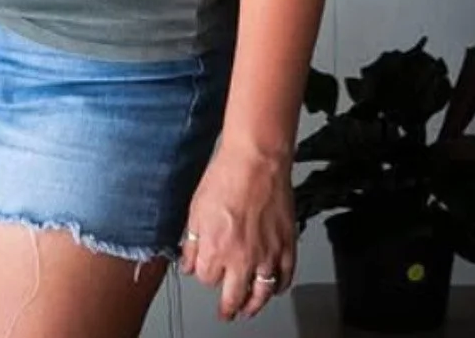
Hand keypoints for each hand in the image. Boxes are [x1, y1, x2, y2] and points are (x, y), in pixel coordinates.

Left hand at [178, 141, 297, 322]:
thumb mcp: (195, 210)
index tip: (205, 271)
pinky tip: (275, 287)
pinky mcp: (287, 246)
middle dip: (228, 308)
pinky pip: (285, 277)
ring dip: (254, 305)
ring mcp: (267, 256)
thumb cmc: (226, 178)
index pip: (206, 279)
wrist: (256, 161)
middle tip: (228, 312)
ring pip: (261, 294)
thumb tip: (188, 262)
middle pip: (234, 298)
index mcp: (215, 251)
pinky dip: (279, 286)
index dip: (205, 275)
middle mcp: (241, 260)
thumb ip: (192, 242)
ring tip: (249, 308)